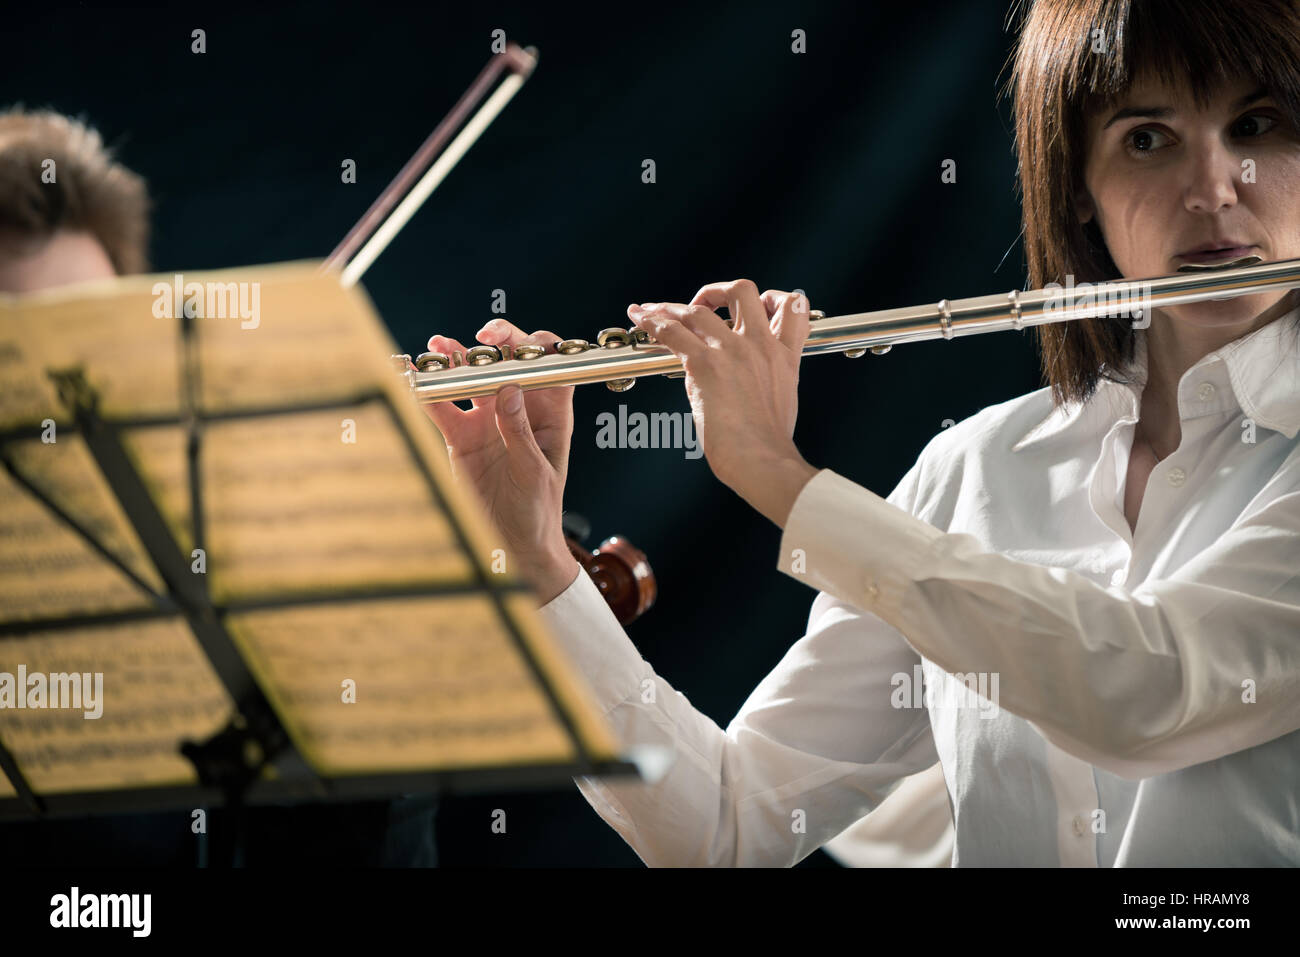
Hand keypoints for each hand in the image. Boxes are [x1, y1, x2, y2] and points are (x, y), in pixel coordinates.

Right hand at [421, 319, 579, 601]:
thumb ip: (520, 433)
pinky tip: (411, 376)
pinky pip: (442, 409)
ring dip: (455, 362)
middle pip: (507, 366)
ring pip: (471, 381)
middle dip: (493, 346)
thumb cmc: (538, 511)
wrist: (513, 545)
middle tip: (480, 338)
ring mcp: (488, 422)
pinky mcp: (461, 437)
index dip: (540, 348)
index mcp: (549, 417)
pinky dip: (426, 392)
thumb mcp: (534, 473)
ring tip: (439, 348)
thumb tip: (510, 390)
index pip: (550, 369)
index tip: (524, 342)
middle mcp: (519, 412)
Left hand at [627, 280, 818, 525]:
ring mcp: (732, 350)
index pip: (793, 306)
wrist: (762, 459)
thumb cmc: (768, 444)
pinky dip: (651, 321)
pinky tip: (640, 319)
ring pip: (697, 308)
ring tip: (655, 312)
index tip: (757, 305)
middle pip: (743, 289)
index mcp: (784, 356)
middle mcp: (760, 345)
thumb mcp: (782, 402)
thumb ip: (765, 380)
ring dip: (672, 308)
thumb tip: (735, 379)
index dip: (774, 297)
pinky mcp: (704, 363)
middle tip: (699, 306)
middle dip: (715, 291)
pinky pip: (670, 331)